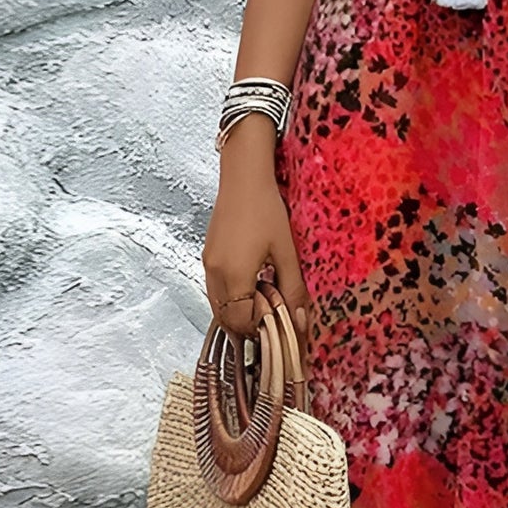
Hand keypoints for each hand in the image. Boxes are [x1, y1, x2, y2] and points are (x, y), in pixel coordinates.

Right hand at [202, 137, 313, 363]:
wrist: (244, 178)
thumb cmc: (266, 210)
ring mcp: (208, 264)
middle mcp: (215, 273)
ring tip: (265, 301)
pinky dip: (231, 297)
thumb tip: (299, 320)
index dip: (259, 329)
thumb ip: (293, 288)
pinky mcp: (208, 255)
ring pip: (218, 305)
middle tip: (273, 318)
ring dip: (238, 311)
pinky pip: (215, 288)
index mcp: (234, 276)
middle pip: (225, 318)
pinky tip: (252, 284)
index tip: (278, 325)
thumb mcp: (286, 251)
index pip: (240, 321)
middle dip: (248, 325)